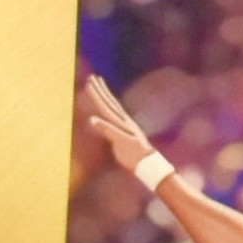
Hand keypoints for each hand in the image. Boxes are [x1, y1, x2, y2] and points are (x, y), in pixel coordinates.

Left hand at [77, 73, 168, 190]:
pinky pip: (113, 132)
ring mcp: (125, 131)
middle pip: (108, 104)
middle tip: (91, 77)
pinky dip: (104, 125)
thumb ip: (111, 132)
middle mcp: (124, 123)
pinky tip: (93, 119)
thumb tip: (103, 125)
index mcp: (122, 122)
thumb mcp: (120, 142)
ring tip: (92, 88)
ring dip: (100, 100)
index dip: (101, 92)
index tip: (93, 80)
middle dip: (99, 90)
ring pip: (110, 112)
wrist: (150, 166)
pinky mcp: (125, 141)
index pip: (109, 104)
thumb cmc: (135, 155)